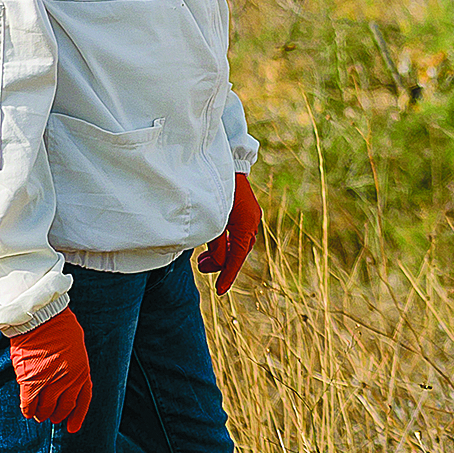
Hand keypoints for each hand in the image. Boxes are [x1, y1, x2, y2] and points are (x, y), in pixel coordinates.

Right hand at [8, 308, 92, 433]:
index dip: (77, 416)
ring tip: (39, 415)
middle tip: (51, 417)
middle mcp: (68, 380)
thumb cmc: (59, 326)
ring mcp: (50, 382)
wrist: (42, 318)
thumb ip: (75, 365)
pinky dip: (28, 409)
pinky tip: (27, 411)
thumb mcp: (76, 346)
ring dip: (42, 414)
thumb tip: (70, 378)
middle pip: (63, 407)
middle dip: (57, 415)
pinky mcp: (31, 381)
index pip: (82, 400)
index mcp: (82, 371)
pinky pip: (29, 404)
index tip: (72, 428)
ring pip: (46, 409)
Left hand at [197, 172, 261, 297]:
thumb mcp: (213, 220)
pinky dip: (227, 241)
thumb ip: (216, 244)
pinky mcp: (246, 209)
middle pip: (238, 251)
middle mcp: (252, 222)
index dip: (227, 275)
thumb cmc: (216, 188)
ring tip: (204, 256)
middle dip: (221, 263)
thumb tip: (219, 263)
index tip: (219, 291)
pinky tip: (215, 241)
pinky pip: (238, 233)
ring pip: (239, 242)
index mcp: (245, 225)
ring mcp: (251, 215)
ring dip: (223, 252)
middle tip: (201, 267)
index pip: (236, 258)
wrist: (229, 161)